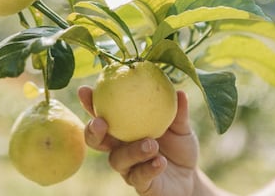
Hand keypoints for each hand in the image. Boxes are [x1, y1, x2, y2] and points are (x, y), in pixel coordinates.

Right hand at [78, 87, 198, 195]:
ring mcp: (127, 167)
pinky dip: (148, 168)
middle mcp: (119, 146)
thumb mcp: (180, 127)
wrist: (190, 178)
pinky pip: (139, 177)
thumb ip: (178, 112)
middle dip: (92, 131)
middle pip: (96, 140)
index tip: (84, 90)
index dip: (90, 103)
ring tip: (151, 144)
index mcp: (124, 127)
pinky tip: (160, 162)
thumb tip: (180, 92)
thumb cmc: (178, 146)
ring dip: (131, 151)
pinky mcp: (140, 183)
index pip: (102, 114)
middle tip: (100, 123)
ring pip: (117, 160)